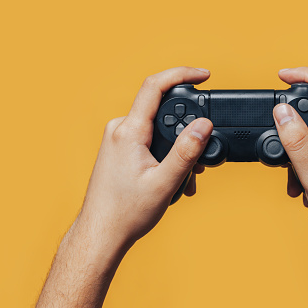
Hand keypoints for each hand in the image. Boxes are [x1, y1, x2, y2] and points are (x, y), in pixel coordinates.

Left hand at [81, 66, 212, 246]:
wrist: (102, 233)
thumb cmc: (126, 212)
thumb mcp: (164, 182)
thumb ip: (186, 151)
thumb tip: (204, 125)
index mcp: (128, 132)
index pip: (155, 86)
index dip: (183, 74)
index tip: (205, 75)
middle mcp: (120, 130)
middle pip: (162, 112)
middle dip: (187, 130)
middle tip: (201, 156)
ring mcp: (118, 140)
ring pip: (158, 131)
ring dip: (178, 150)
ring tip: (186, 179)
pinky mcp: (120, 150)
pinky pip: (150, 142)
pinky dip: (167, 156)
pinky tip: (174, 180)